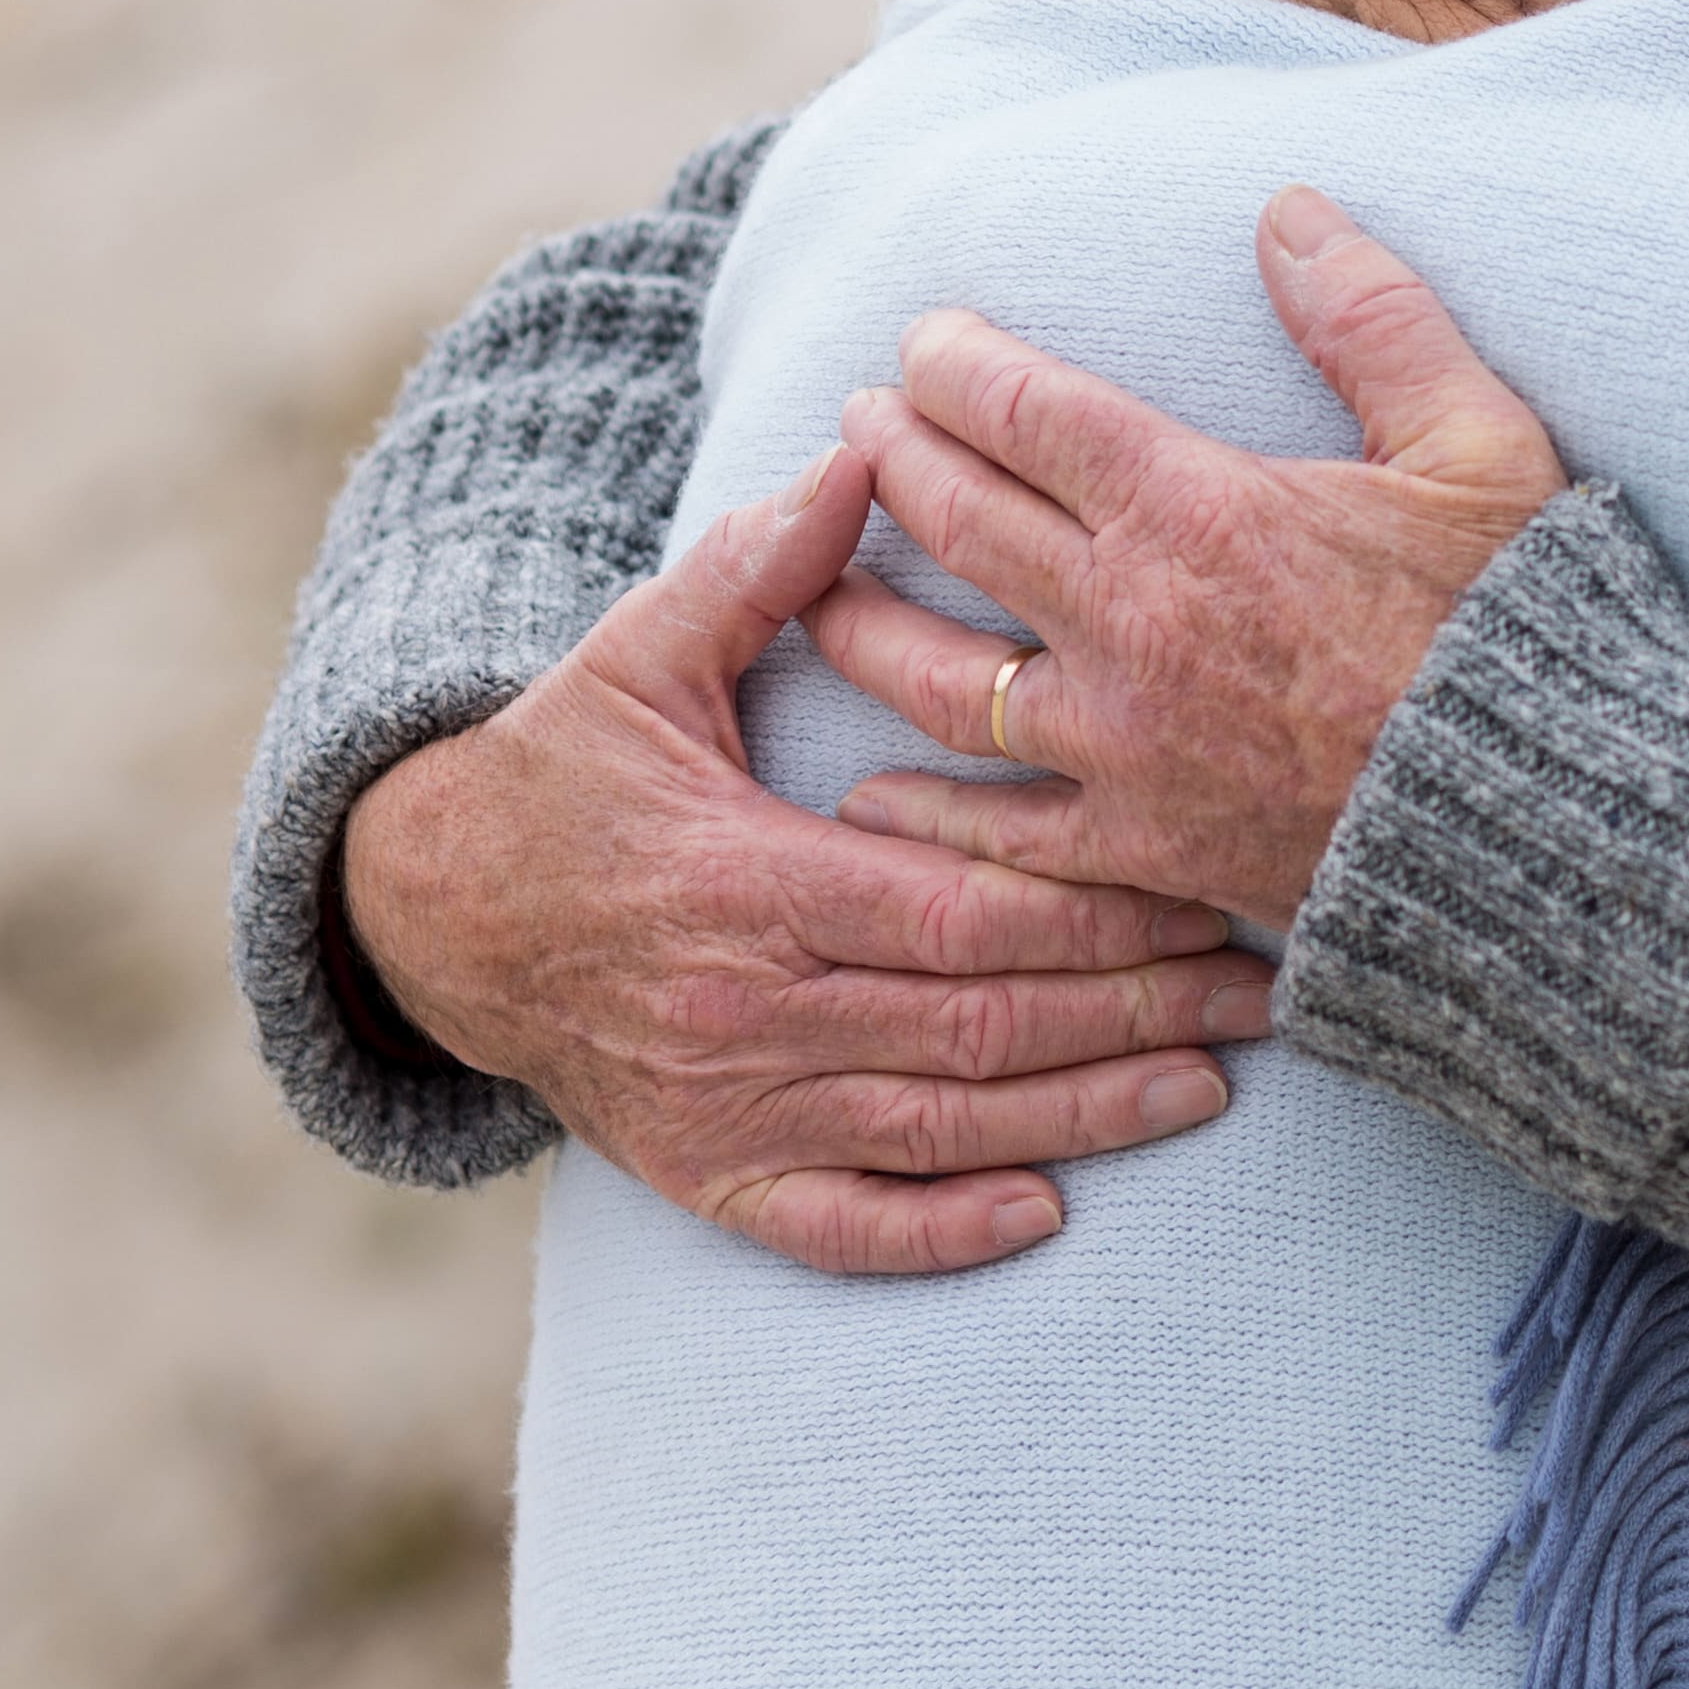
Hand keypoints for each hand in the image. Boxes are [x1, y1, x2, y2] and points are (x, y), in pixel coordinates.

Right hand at [336, 440, 1277, 1276]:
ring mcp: (724, 1106)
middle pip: (976, 1024)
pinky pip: (834, 1228)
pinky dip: (938, 1232)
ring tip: (1206, 1084)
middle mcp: (746, 1007)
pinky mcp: (702, 1173)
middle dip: (1131, 1010)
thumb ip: (762, 566)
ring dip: (1080, 1116)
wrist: (429, 911)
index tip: (1205, 887)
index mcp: (749, 879)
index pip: (961, 912)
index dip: (1093, 912)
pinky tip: (1044, 1213)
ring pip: (934, 1128)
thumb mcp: (642, 653)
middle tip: (1260, 989)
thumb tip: (862, 456)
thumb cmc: (566, 767)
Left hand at [815, 187, 1565, 926]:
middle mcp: (1126, 619)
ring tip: (819, 589)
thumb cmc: (1516, 625)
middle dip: (893, 455)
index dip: (957, 363)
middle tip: (858, 424)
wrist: (1540, 820)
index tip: (925, 341)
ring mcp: (1119, 743)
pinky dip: (920, 809)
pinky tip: (870, 790)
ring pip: (934, 674)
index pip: (1026, 409)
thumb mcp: (1477, 442)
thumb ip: (1374, 318)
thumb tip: (1287, 212)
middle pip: (957, 518)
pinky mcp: (1136, 846)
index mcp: (1195, 506)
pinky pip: (995, 832)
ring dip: (860, 619)